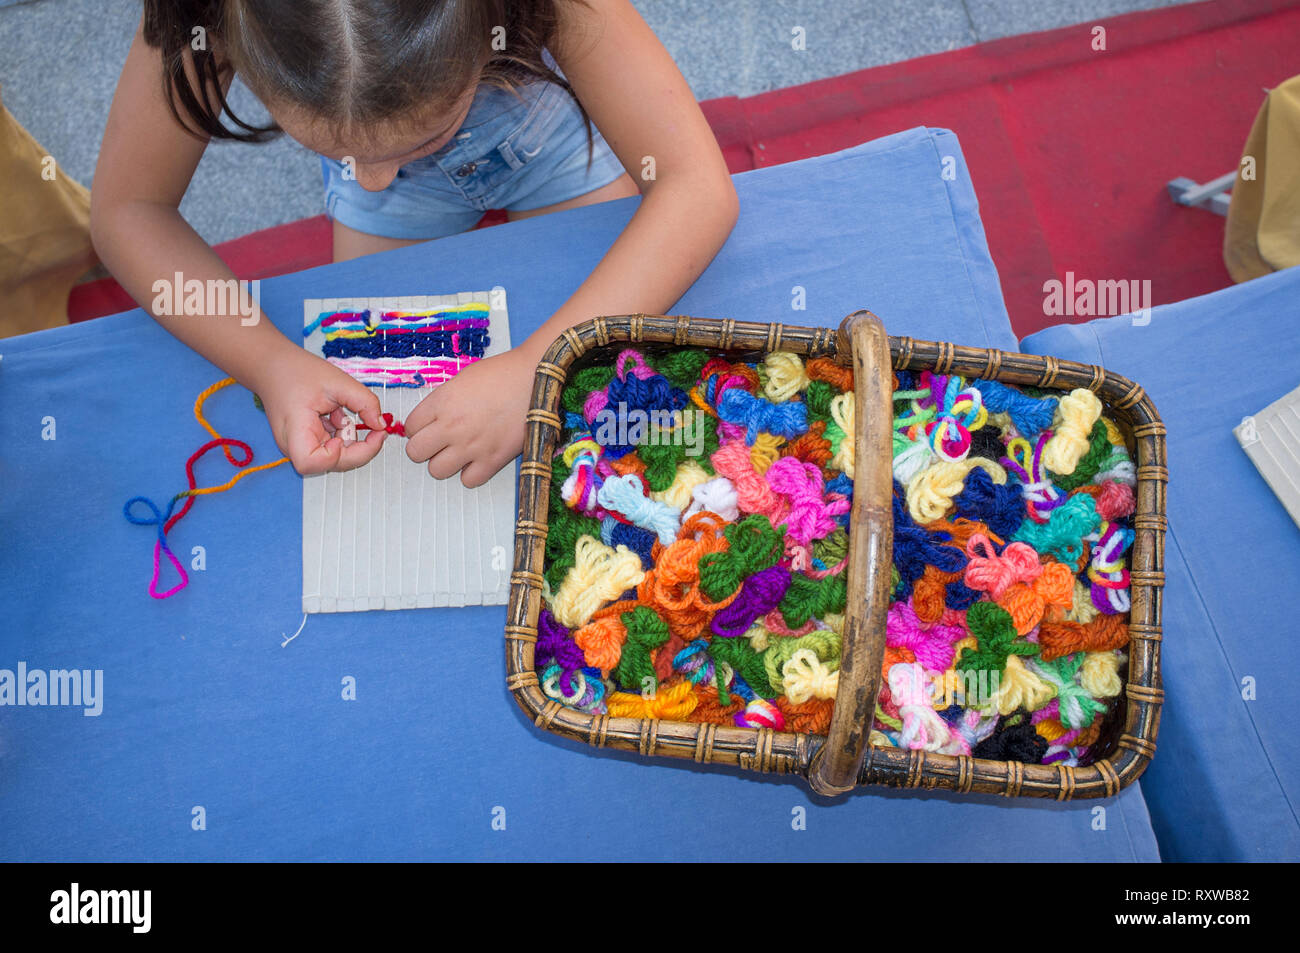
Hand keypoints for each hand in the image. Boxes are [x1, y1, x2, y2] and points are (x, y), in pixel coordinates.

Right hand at [254, 347, 388, 474]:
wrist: (273, 367)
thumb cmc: (295, 371)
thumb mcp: (338, 381)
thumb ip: (364, 403)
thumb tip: (381, 424)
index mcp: (294, 430)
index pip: (311, 463)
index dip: (334, 456)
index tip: (347, 435)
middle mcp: (294, 445)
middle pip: (331, 464)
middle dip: (358, 448)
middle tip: (375, 428)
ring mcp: (300, 446)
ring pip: (335, 457)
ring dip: (350, 438)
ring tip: (342, 412)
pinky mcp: (307, 442)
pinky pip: (331, 447)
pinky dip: (342, 433)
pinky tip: (336, 414)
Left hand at [404, 348, 531, 486]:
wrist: (536, 379)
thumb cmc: (503, 374)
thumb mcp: (462, 379)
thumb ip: (443, 402)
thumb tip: (433, 419)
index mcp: (441, 402)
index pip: (409, 427)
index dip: (418, 428)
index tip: (429, 427)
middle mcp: (451, 426)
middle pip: (415, 453)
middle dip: (425, 448)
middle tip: (439, 442)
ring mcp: (471, 446)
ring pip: (437, 471)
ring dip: (445, 463)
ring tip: (459, 452)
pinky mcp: (493, 460)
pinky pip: (468, 481)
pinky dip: (471, 473)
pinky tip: (478, 460)